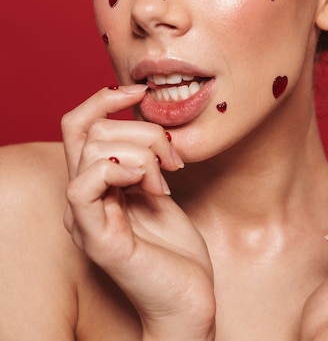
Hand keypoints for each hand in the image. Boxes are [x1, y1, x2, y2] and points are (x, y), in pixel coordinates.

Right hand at [62, 85, 214, 340]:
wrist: (189, 298)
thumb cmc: (175, 246)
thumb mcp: (159, 186)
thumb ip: (143, 155)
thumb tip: (142, 112)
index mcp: (94, 182)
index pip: (78, 123)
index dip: (104, 97)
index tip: (141, 90)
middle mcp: (81, 197)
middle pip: (91, 128)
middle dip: (142, 129)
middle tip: (174, 158)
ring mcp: (84, 218)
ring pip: (95, 148)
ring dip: (144, 152)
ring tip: (167, 179)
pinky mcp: (95, 239)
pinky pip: (84, 184)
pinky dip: (123, 169)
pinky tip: (151, 185)